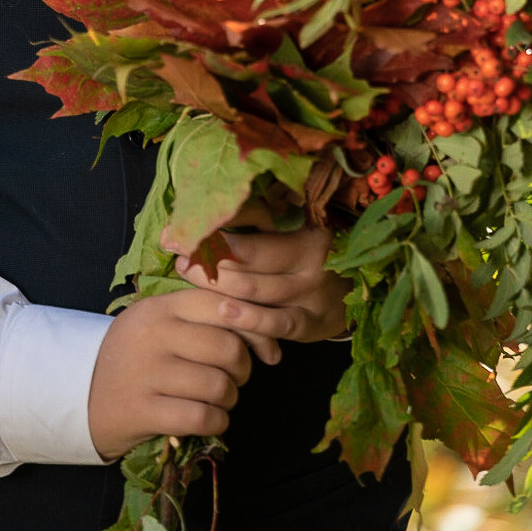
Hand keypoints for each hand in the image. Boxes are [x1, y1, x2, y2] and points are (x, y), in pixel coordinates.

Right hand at [87, 288, 259, 459]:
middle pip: (227, 348)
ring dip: (230, 399)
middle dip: (243, 369)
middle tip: (234, 377)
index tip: (264, 348)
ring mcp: (147, 373)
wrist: (81, 392)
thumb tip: (265, 335)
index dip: (253, 328)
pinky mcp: (144, 411)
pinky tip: (210, 418)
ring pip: (218, 385)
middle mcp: (154, 335)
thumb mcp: (159, 322)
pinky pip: (202, 417)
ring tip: (219, 398)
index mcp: (160, 307)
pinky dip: (217, 422)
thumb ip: (202, 318)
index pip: (221, 305)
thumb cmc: (134, 354)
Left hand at [164, 203, 350, 362]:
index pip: (251, 220)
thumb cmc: (310, 250)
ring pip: (254, 290)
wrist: (354, 288)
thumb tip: (202, 206)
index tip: (179, 227)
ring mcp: (313, 292)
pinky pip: (276, 324)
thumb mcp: (294, 226)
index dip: (213, 225)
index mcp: (305, 224)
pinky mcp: (312, 323)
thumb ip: (256, 217)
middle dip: (206, 256)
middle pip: (248, 257)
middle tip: (177, 253)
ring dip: (214, 284)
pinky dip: (248, 320)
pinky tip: (223, 313)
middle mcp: (311, 257)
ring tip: (185, 274)